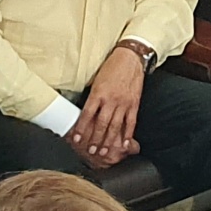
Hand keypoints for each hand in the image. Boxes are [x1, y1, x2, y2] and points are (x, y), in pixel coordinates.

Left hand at [71, 44, 146, 167]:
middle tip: (91, 151)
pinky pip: (131, 123)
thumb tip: (85, 112)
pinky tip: (125, 145)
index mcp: (98, 93)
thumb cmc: (111, 67)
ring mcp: (123, 103)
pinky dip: (128, 135)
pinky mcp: (134, 104)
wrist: (130, 58)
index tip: (77, 139)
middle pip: (101, 124)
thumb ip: (92, 96)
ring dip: (109, 141)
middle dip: (95, 140)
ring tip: (104, 152)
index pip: (87, 114)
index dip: (81, 128)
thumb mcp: (96, 80)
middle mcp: (111, 100)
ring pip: (115, 126)